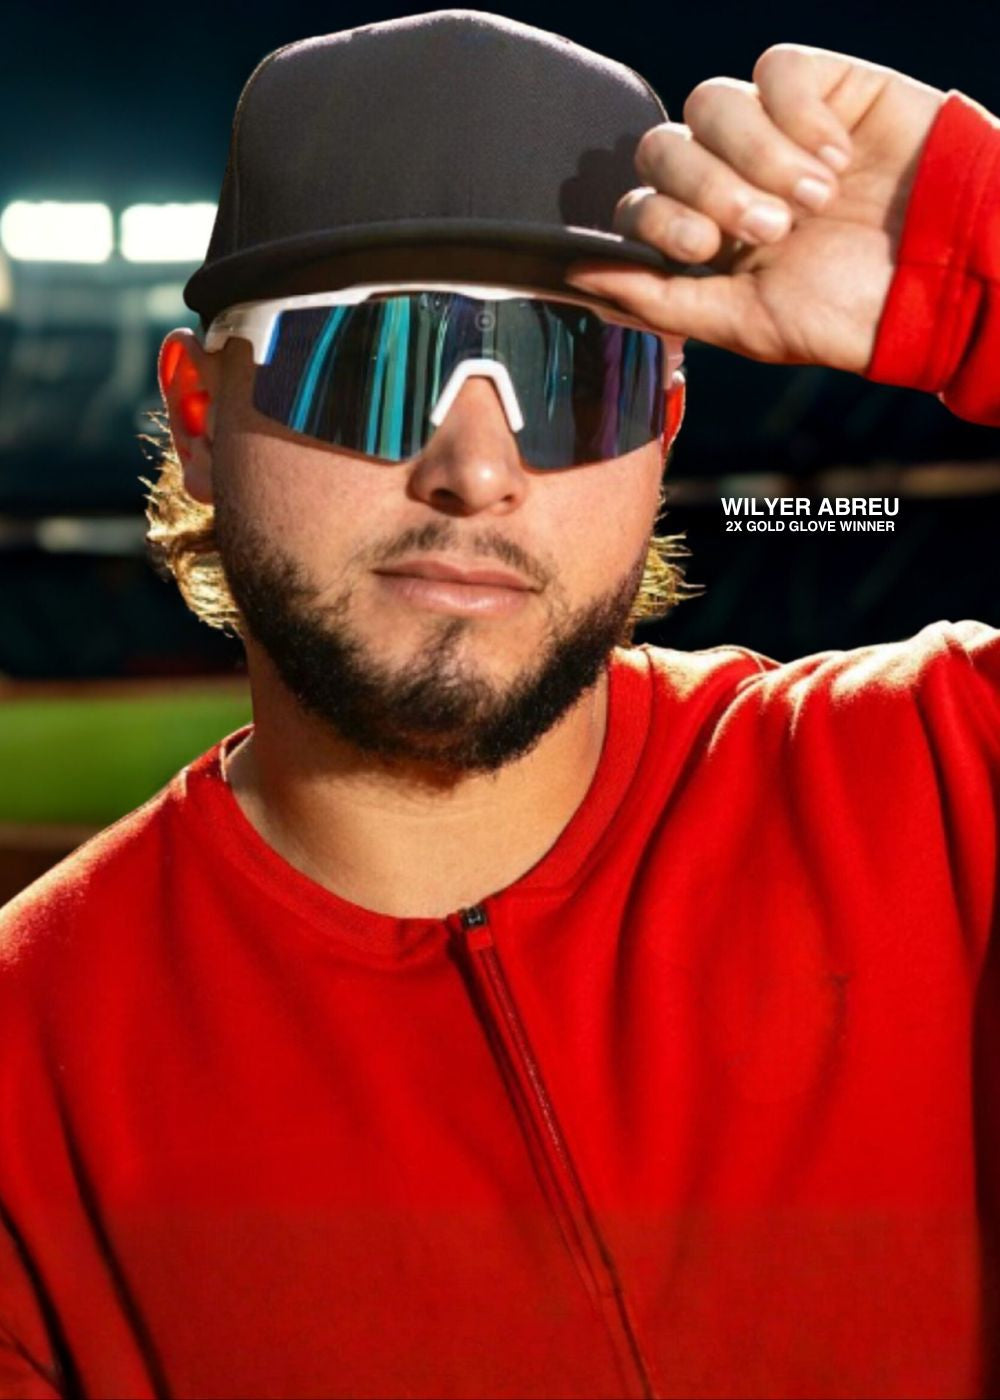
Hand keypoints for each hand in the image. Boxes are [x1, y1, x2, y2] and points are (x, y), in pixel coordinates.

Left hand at [566, 45, 944, 371]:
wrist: (944, 279)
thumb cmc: (847, 314)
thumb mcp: (744, 324)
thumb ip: (661, 299)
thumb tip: (579, 275)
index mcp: (708, 236)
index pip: (642, 201)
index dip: (659, 215)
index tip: (706, 246)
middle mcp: (732, 178)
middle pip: (666, 146)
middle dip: (710, 188)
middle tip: (771, 227)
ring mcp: (775, 132)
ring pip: (712, 102)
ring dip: (758, 156)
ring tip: (815, 198)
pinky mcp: (824, 88)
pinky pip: (774, 70)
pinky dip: (799, 115)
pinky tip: (838, 155)